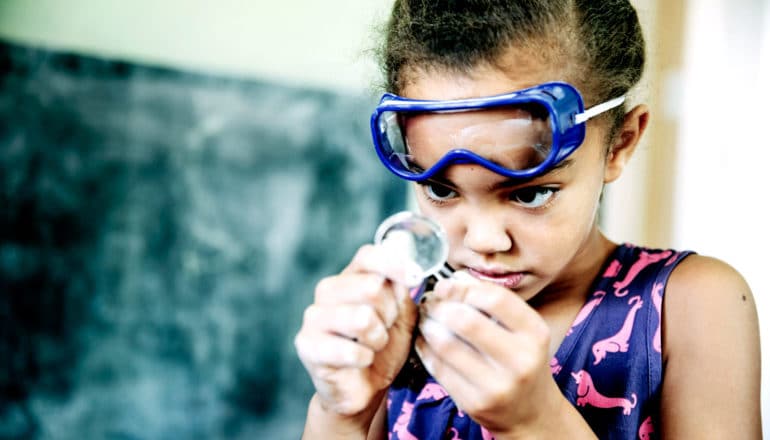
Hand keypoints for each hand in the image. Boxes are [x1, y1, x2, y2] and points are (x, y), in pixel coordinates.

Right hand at [295, 244, 420, 418]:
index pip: (368, 255)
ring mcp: (314, 317)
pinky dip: (365, 359)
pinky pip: (350, 350)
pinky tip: (360, 362)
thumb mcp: (402, 316)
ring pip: (362, 318)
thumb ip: (402, 291)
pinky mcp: (307, 345)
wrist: (364, 388)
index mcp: (351, 277)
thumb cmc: (383, 348)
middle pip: (371, 287)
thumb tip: (407, 270)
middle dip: (390, 313)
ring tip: (373, 346)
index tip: (414, 278)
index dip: (395, 264)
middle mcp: (328, 290)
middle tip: (386, 328)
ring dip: (379, 338)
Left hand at [415, 277, 560, 437]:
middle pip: (466, 321)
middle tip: (431, 302)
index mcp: (535, 334)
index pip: (494, 299)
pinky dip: (425, 348)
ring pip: (447, 345)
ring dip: (428, 326)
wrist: (530, 412)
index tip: (445, 285)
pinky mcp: (474, 403)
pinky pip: (438, 368)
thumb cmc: (521, 360)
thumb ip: (494, 304)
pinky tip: (425, 339)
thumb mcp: (522, 330)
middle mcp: (520, 360)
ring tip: (426, 318)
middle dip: (440, 306)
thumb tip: (454, 281)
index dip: (463, 288)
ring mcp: (496, 385)